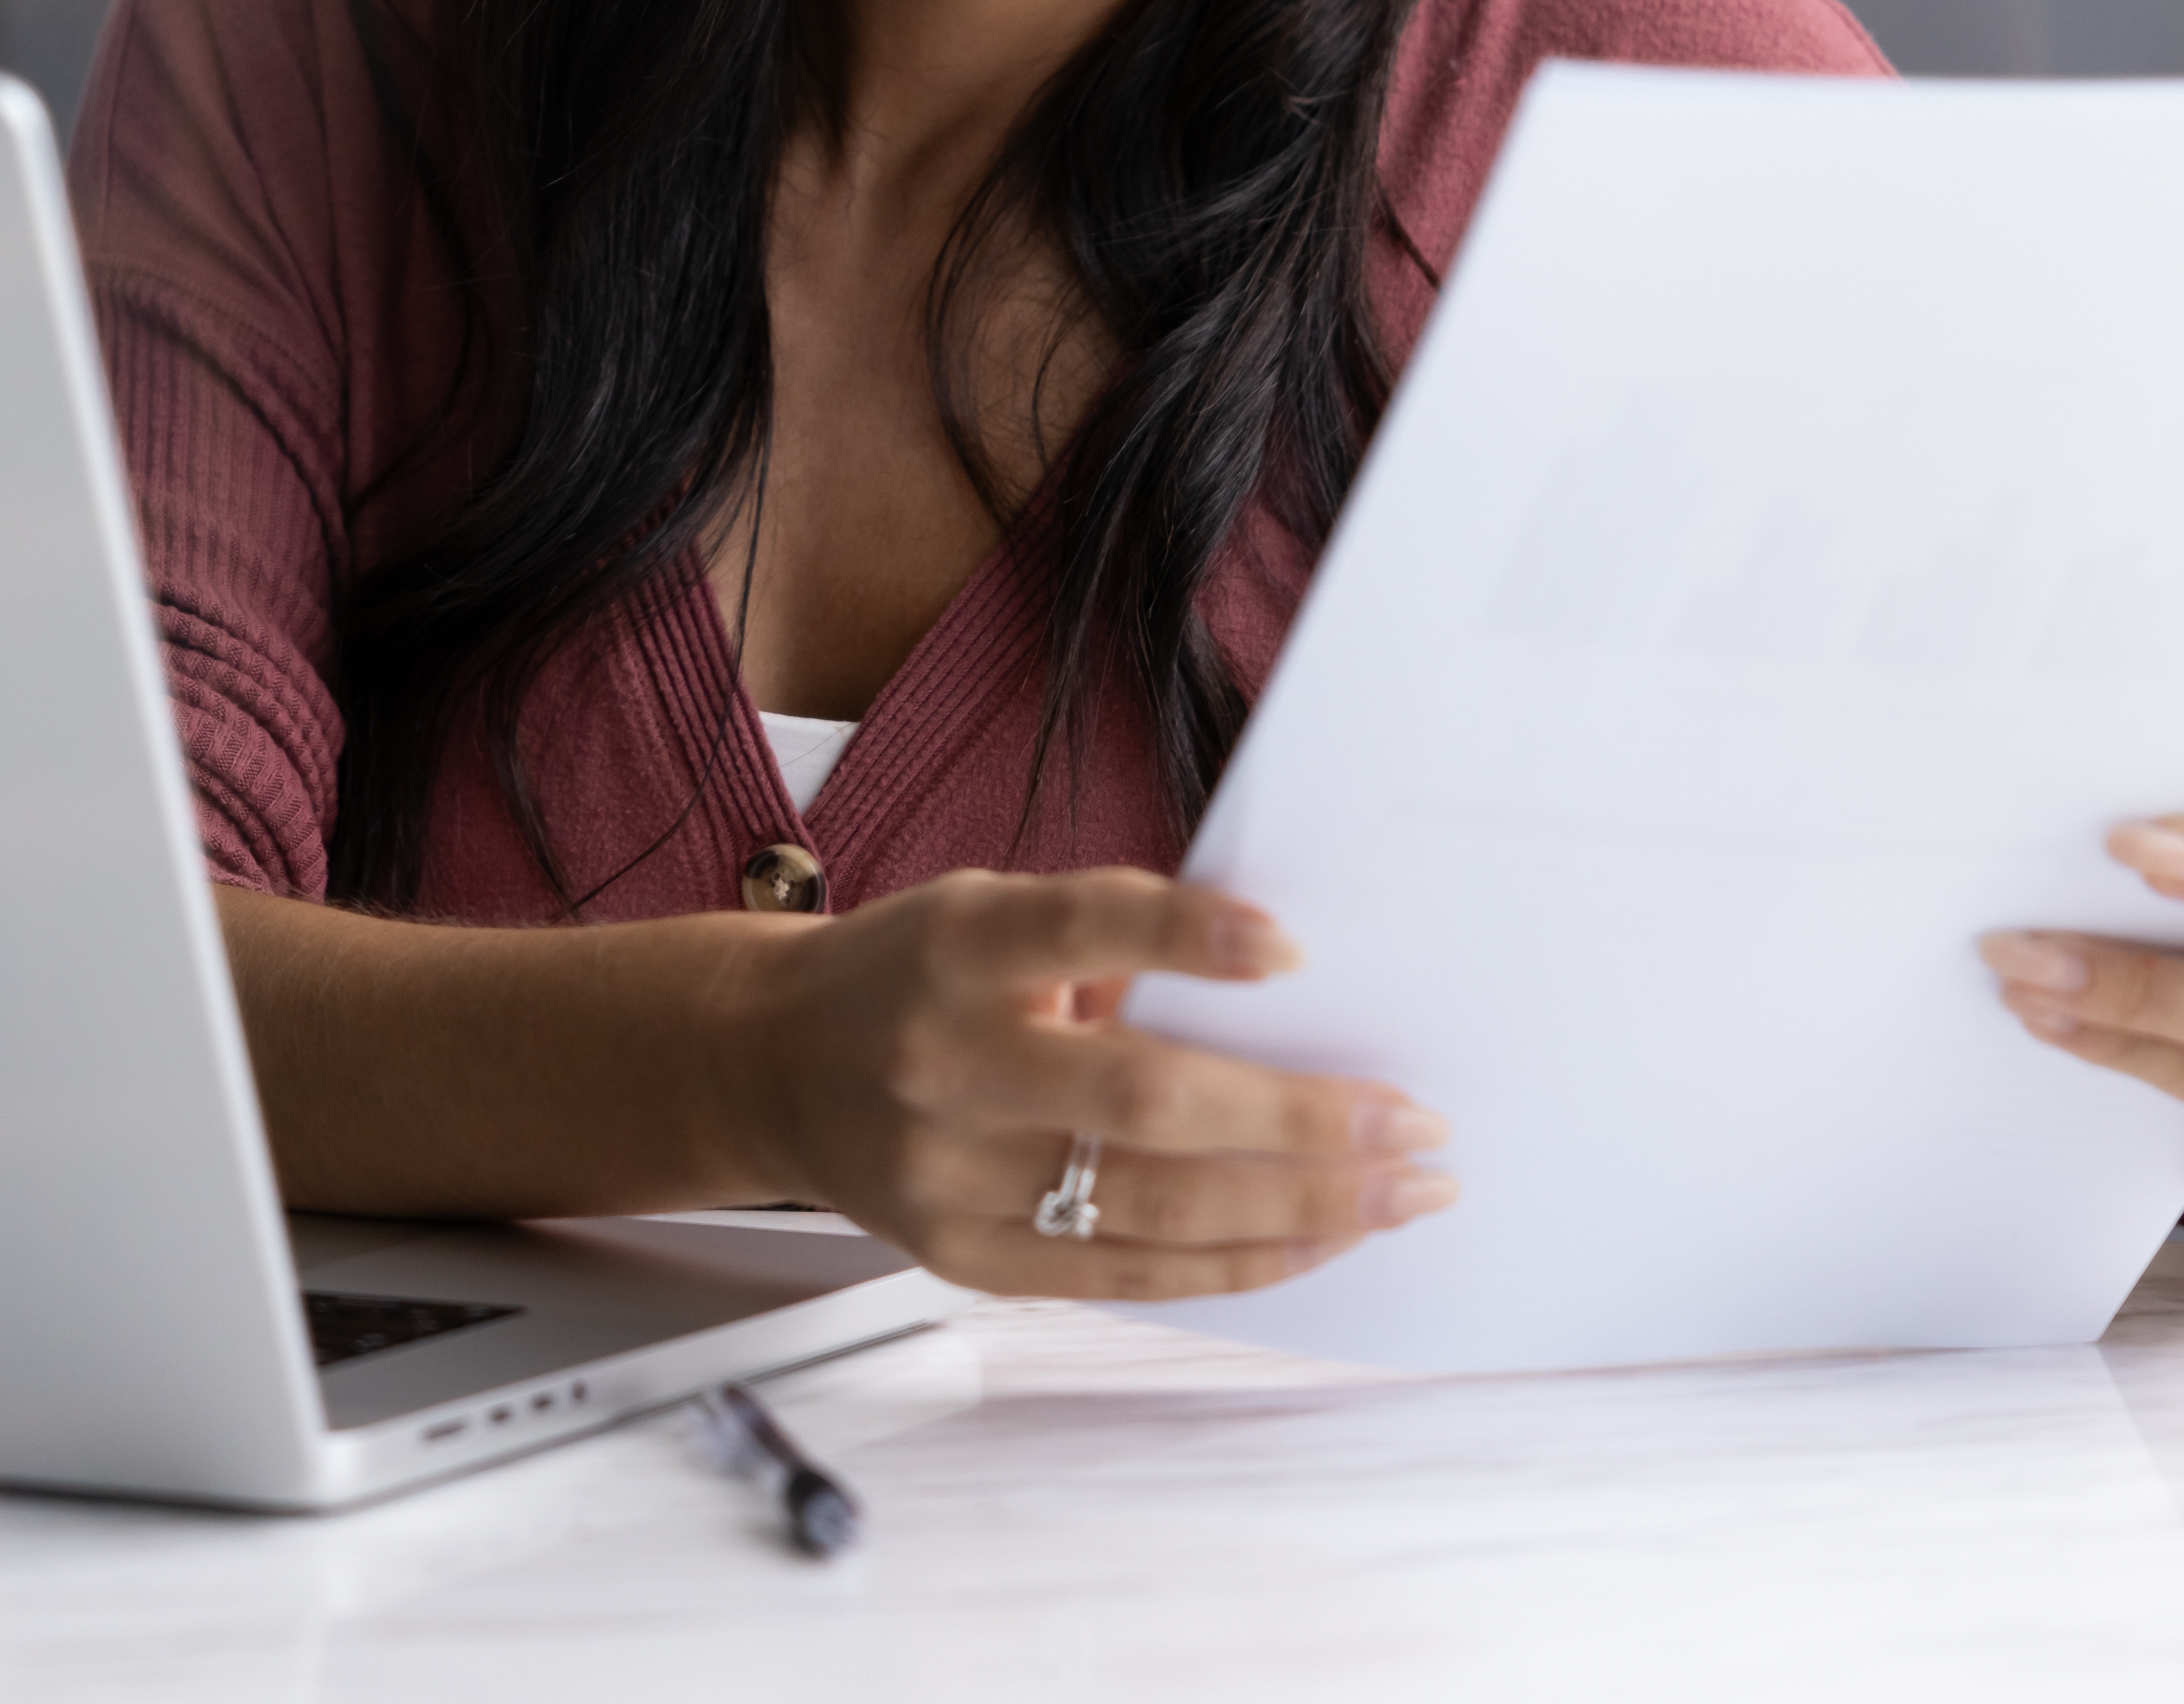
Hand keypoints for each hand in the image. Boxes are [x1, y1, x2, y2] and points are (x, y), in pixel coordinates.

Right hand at [719, 865, 1455, 1298]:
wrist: (770, 1067)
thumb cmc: (913, 975)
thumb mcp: (982, 910)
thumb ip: (1102, 933)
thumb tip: (1281, 978)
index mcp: (956, 948)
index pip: (1081, 929)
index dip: (1189, 937)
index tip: (1293, 949)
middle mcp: (945, 1063)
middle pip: (1144, 1101)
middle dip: (1300, 1118)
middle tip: (1412, 1121)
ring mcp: (950, 1175)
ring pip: (1152, 1205)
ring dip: (1300, 1205)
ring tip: (1399, 1192)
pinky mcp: (964, 1257)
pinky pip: (1124, 1274)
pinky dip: (1235, 1261)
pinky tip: (1316, 1241)